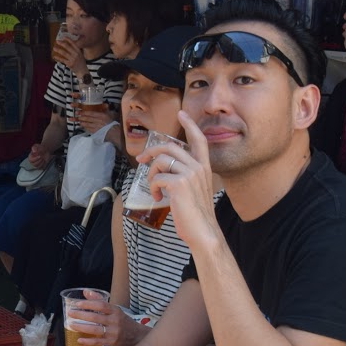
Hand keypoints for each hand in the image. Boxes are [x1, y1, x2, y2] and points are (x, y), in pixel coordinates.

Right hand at [27, 142, 52, 168]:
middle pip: (34, 164)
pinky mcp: (40, 166)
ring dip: (42, 163)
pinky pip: (42, 168)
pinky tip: (44, 161)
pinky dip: (44, 165)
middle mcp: (32, 162)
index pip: (31, 160)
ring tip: (43, 159)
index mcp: (30, 157)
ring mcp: (36, 164)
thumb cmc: (40, 148)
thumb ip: (34, 148)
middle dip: (39, 161)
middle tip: (42, 157)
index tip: (40, 156)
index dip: (36, 159)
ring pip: (38, 167)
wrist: (45, 150)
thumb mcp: (36, 146)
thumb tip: (34, 151)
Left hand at [51, 36, 86, 79]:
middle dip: (62, 43)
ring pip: (64, 53)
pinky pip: (62, 60)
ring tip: (54, 48)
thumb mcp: (80, 55)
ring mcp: (73, 59)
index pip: (73, 44)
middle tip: (57, 41)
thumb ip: (75, 51)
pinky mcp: (70, 64)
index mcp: (79, 51)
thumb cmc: (81, 63)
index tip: (64, 37)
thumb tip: (68, 45)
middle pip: (68, 47)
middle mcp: (76, 54)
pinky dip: (58, 58)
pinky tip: (54, 56)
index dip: (68, 40)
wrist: (83, 71)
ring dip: (58, 50)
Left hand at [65, 293, 146, 345]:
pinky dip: (88, 341)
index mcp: (115, 311)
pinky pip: (97, 342)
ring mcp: (113, 332)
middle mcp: (115, 321)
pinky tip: (79, 340)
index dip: (88, 304)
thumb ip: (99, 300)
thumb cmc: (123, 321)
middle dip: (81, 315)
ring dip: (82, 327)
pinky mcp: (111, 343)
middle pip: (96, 317)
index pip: (101, 305)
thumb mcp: (114, 309)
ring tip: (71, 325)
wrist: (137, 336)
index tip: (77, 304)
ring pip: (95, 330)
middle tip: (70, 313)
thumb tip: (85, 292)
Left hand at [74, 103, 112, 134]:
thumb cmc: (112, 123)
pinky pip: (88, 128)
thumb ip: (106, 109)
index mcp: (101, 115)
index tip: (80, 112)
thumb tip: (106, 104)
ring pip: (87, 123)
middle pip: (87, 118)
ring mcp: (96, 126)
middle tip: (77, 116)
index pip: (91, 113)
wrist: (114, 132)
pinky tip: (82, 126)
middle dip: (81, 117)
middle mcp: (98, 121)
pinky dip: (85, 127)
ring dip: (82, 122)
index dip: (84, 112)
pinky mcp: (95, 132)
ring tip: (79, 121)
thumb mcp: (110, 114)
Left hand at [145, 111, 224, 253]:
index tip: (181, 113)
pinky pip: (157, 178)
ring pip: (161, 161)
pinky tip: (159, 199)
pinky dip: (154, 188)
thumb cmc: (196, 215)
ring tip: (155, 188)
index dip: (190, 125)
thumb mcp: (195, 190)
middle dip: (151, 150)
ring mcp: (189, 174)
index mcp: (204, 167)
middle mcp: (198, 167)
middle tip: (141, 159)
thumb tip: (165, 172)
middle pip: (170, 146)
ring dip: (151, 174)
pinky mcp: (179, 184)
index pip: (199, 139)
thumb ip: (186, 177)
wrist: (203, 232)